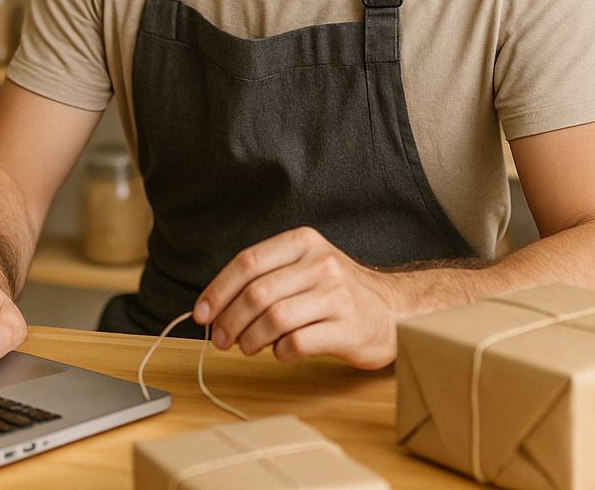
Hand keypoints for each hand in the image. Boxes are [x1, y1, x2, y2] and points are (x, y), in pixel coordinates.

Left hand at [193, 227, 409, 369]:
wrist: (393, 311)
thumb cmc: (337, 291)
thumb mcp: (304, 266)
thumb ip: (265, 277)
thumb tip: (214, 307)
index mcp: (303, 242)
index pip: (247, 262)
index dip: (218, 291)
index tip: (202, 314)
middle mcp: (321, 264)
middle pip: (256, 293)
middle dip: (229, 321)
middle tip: (220, 340)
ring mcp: (337, 296)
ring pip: (274, 319)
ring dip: (250, 340)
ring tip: (247, 348)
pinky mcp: (348, 328)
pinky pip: (298, 343)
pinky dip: (279, 352)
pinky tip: (280, 352)